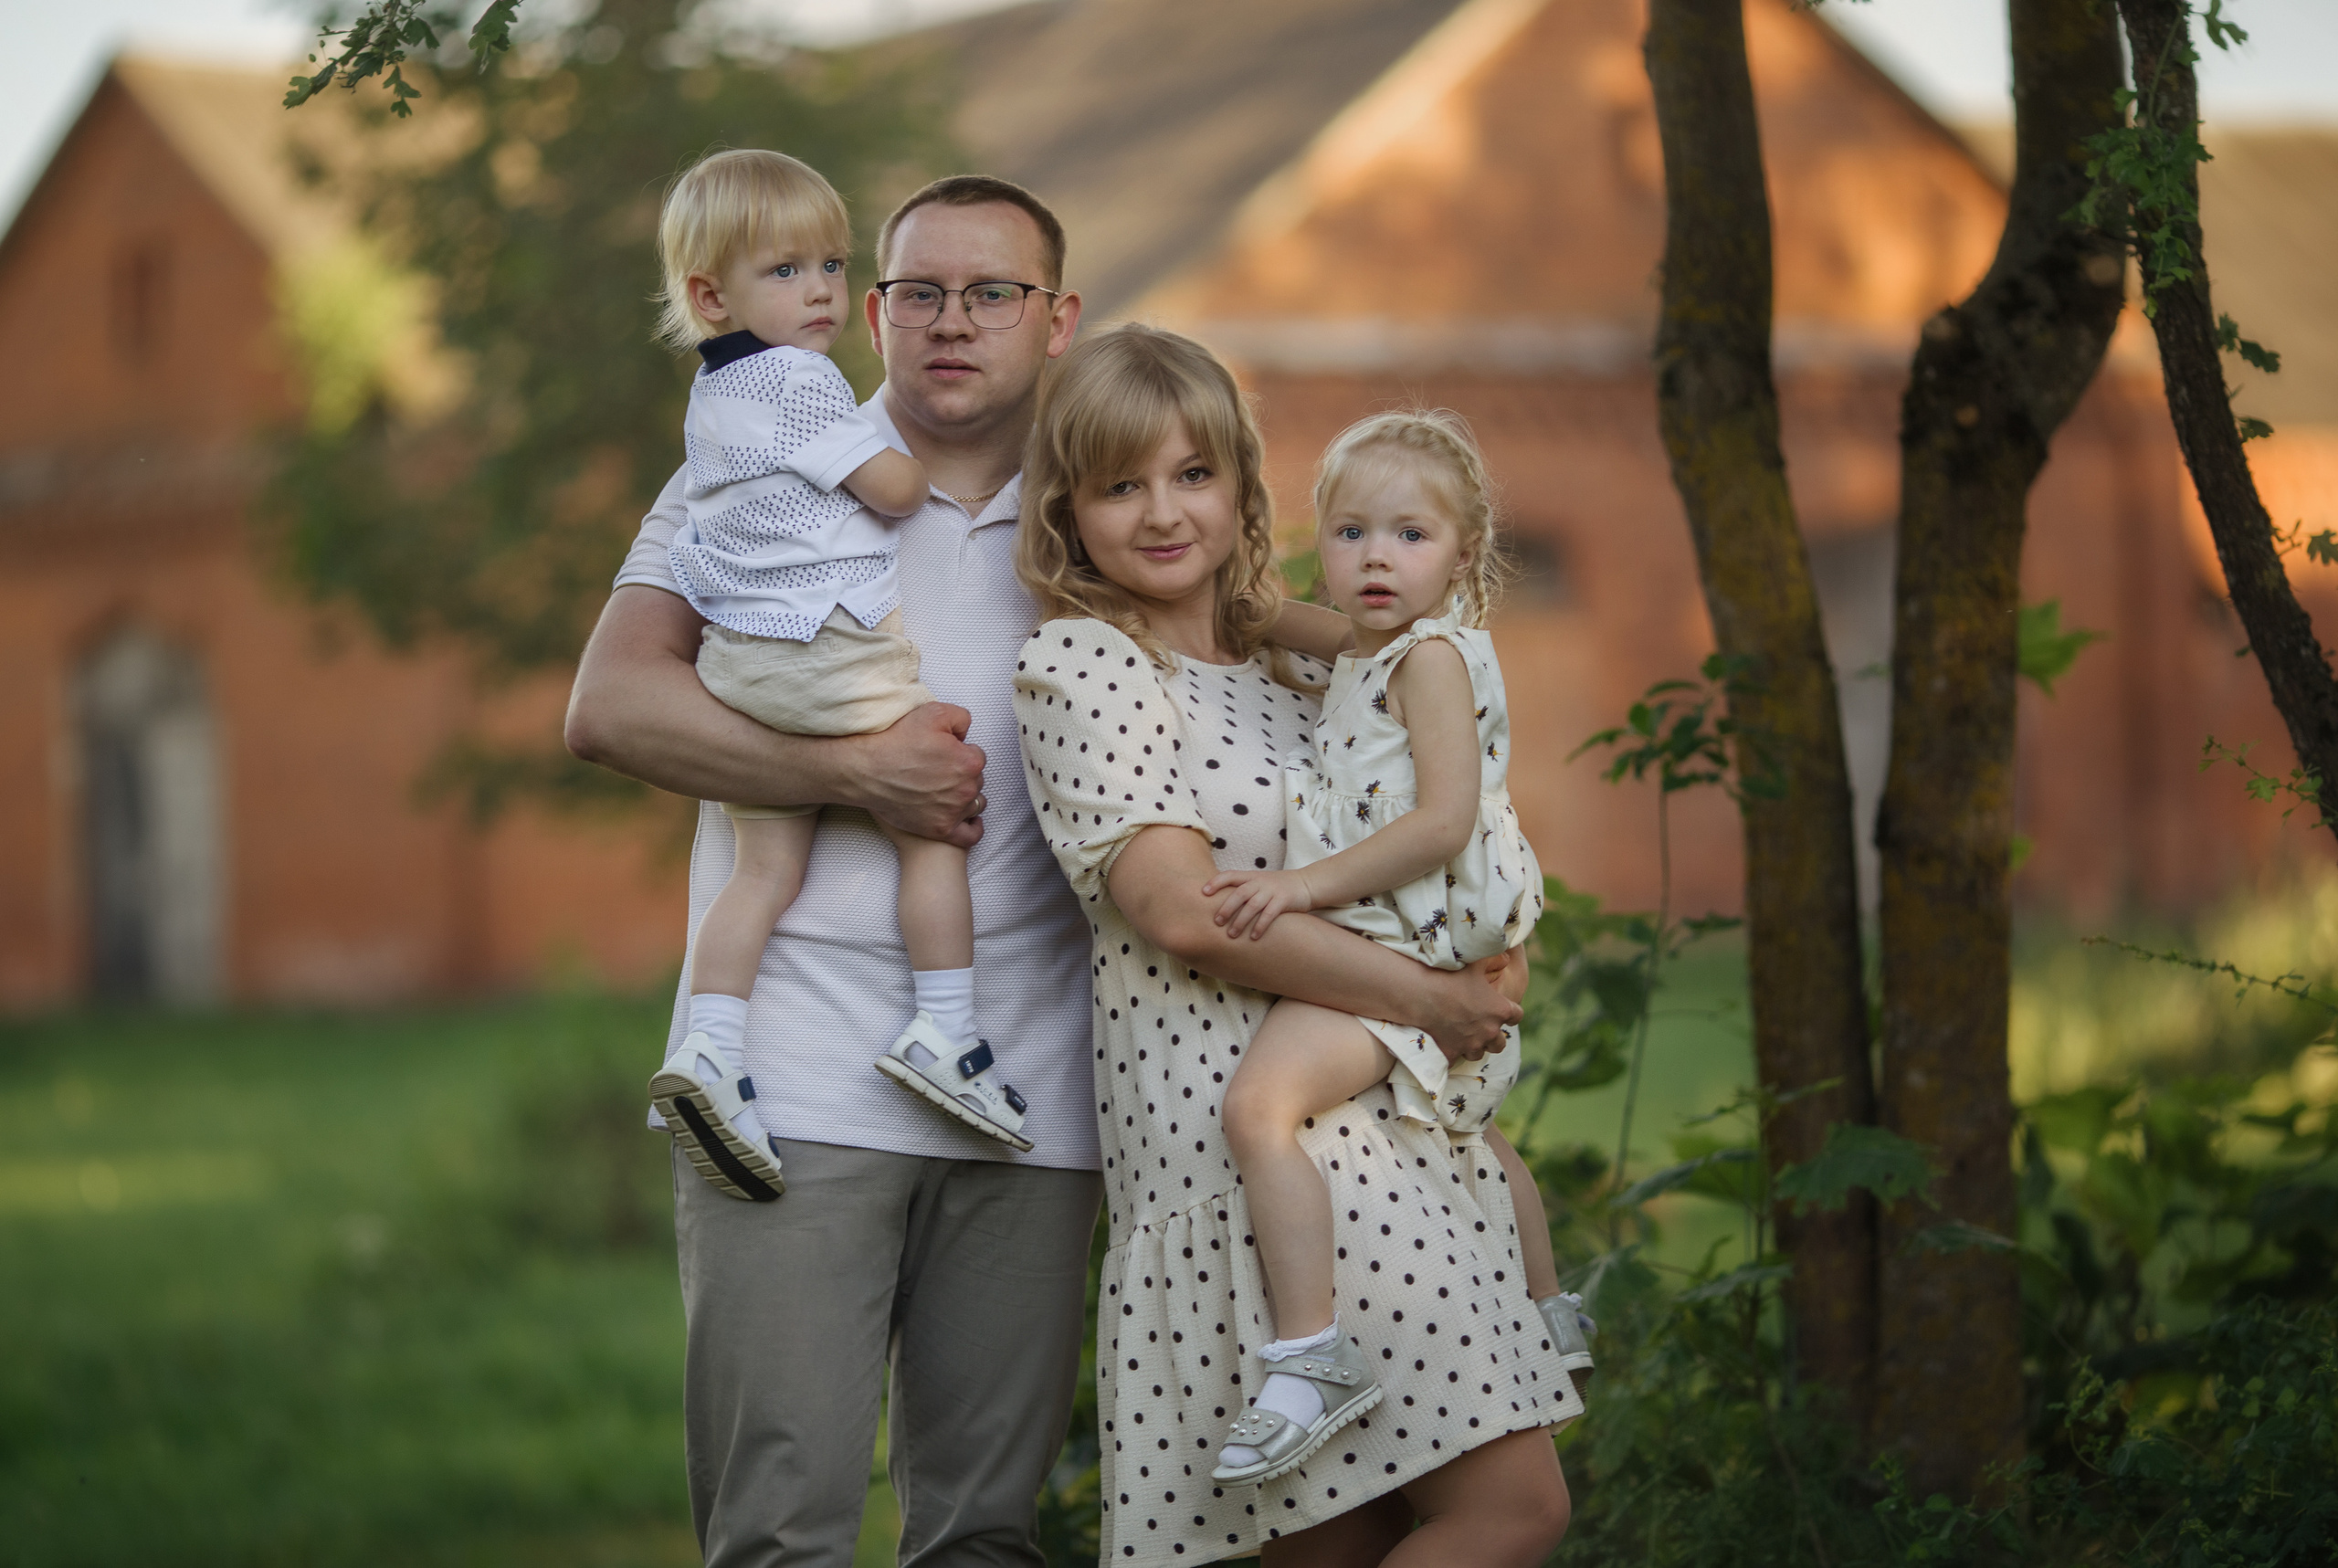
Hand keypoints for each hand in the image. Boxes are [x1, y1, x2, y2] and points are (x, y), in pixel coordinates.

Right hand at [846, 701, 986, 847]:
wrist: (866, 770)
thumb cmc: (896, 741)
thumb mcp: (933, 712)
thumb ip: (961, 718)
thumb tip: (966, 734)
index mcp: (969, 761)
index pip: (977, 756)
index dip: (960, 752)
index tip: (943, 753)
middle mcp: (966, 789)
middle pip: (976, 780)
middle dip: (963, 774)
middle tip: (938, 771)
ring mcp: (954, 811)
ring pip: (975, 804)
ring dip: (965, 797)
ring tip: (946, 791)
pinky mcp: (941, 829)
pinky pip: (970, 835)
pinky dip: (973, 827)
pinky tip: (968, 820)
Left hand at [1201, 868, 1314, 939]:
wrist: (1306, 884)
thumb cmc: (1277, 887)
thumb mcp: (1259, 883)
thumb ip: (1242, 890)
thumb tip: (1218, 904)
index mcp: (1251, 877)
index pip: (1230, 875)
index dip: (1216, 882)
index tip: (1203, 892)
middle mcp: (1260, 882)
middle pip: (1239, 893)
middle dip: (1226, 908)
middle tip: (1216, 922)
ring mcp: (1272, 890)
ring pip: (1253, 905)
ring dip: (1241, 921)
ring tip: (1232, 935)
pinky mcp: (1284, 900)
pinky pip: (1270, 914)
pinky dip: (1261, 926)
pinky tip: (1254, 937)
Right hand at [1412, 955, 1522, 1063]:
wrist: (1419, 994)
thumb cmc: (1449, 976)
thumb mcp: (1475, 962)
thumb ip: (1494, 959)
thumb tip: (1505, 958)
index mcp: (1499, 1010)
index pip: (1516, 1015)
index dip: (1510, 1012)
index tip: (1501, 1008)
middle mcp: (1489, 1032)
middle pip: (1500, 1042)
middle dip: (1493, 1035)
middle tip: (1482, 1026)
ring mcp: (1470, 1046)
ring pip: (1479, 1053)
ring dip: (1475, 1045)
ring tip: (1464, 1036)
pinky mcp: (1451, 1054)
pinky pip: (1456, 1060)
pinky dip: (1452, 1053)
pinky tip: (1445, 1044)